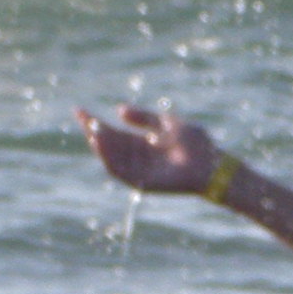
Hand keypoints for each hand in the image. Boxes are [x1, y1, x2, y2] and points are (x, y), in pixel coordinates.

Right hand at [77, 103, 223, 192]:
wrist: (213, 164)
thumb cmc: (196, 143)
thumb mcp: (166, 123)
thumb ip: (144, 118)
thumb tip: (118, 110)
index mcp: (144, 144)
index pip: (114, 133)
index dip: (96, 122)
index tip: (79, 110)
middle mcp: (139, 158)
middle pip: (109, 145)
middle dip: (93, 131)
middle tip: (81, 117)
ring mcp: (140, 171)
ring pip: (110, 158)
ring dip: (98, 143)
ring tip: (90, 128)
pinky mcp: (143, 183)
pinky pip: (120, 172)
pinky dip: (108, 158)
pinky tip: (101, 144)